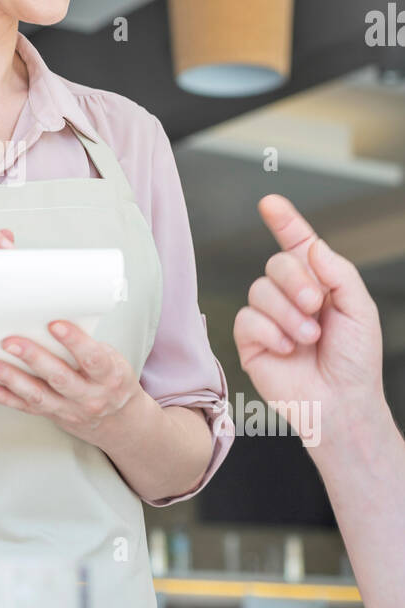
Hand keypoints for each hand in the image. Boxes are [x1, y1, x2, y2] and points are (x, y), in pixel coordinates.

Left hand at [0, 318, 148, 447]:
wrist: (119, 422)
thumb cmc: (112, 381)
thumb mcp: (112, 359)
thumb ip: (87, 344)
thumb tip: (52, 316)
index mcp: (110, 376)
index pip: (93, 358)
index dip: (74, 341)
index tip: (55, 324)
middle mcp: (90, 396)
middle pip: (60, 377)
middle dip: (33, 358)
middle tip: (10, 341)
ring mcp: (70, 409)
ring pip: (38, 394)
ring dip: (10, 377)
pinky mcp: (52, 416)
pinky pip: (25, 407)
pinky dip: (3, 397)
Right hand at [233, 194, 384, 444]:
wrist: (341, 404)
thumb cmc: (355, 362)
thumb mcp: (360, 310)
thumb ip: (338, 273)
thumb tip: (311, 246)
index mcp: (319, 283)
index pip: (298, 244)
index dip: (285, 221)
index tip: (270, 203)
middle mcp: (291, 297)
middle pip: (276, 263)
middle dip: (296, 281)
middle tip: (315, 306)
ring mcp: (268, 318)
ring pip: (259, 289)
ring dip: (288, 314)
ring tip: (308, 338)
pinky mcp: (250, 341)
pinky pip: (246, 319)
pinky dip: (270, 331)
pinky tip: (287, 349)